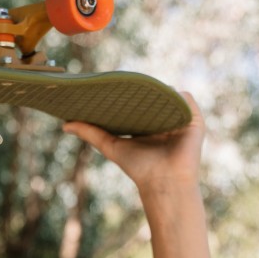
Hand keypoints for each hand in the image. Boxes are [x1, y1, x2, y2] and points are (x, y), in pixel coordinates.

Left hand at [61, 92, 205, 194]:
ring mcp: (180, 119)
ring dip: (160, 88)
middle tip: (126, 75)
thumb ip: (90, 133)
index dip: (128, 92)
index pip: (138, 101)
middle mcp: (164, 119)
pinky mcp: (194, 121)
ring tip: (145, 81)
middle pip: (154, 96)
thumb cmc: (138, 168)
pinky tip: (164, 91)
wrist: (163, 182)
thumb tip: (64, 123)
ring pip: (170, 95)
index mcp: (147, 123)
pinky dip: (177, 94)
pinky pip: (186, 99)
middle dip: (142, 86)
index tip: (112, 81)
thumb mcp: (110, 146)